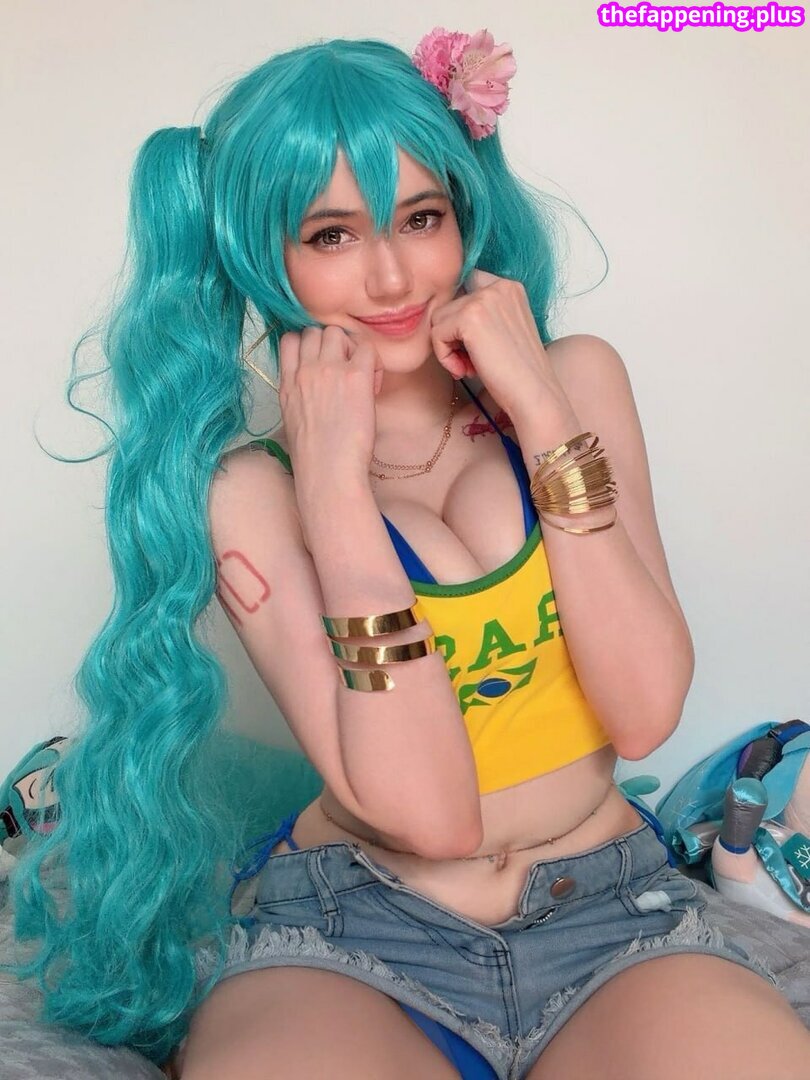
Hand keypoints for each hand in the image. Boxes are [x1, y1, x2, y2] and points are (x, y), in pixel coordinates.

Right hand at [277, 325, 382, 483]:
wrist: (328, 471)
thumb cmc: (315, 456)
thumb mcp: (293, 418)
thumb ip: (299, 393)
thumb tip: (316, 386)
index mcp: (287, 382)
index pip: (290, 339)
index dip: (308, 344)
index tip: (321, 361)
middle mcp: (305, 370)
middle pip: (316, 331)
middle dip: (331, 344)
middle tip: (344, 369)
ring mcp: (329, 370)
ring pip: (338, 333)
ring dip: (350, 347)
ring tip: (358, 374)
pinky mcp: (355, 376)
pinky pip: (366, 347)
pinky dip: (372, 360)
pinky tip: (372, 384)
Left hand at [428, 268, 563, 416]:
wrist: (533, 393)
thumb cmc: (519, 371)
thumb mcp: (505, 330)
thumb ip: (484, 315)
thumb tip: (445, 315)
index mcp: (509, 287)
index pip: (467, 285)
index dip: (461, 316)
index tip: (470, 343)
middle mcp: (498, 287)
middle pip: (449, 305)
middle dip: (454, 336)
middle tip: (471, 362)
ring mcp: (483, 299)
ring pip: (439, 319)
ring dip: (448, 348)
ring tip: (469, 367)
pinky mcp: (468, 318)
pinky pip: (436, 334)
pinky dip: (444, 357)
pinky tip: (465, 371)